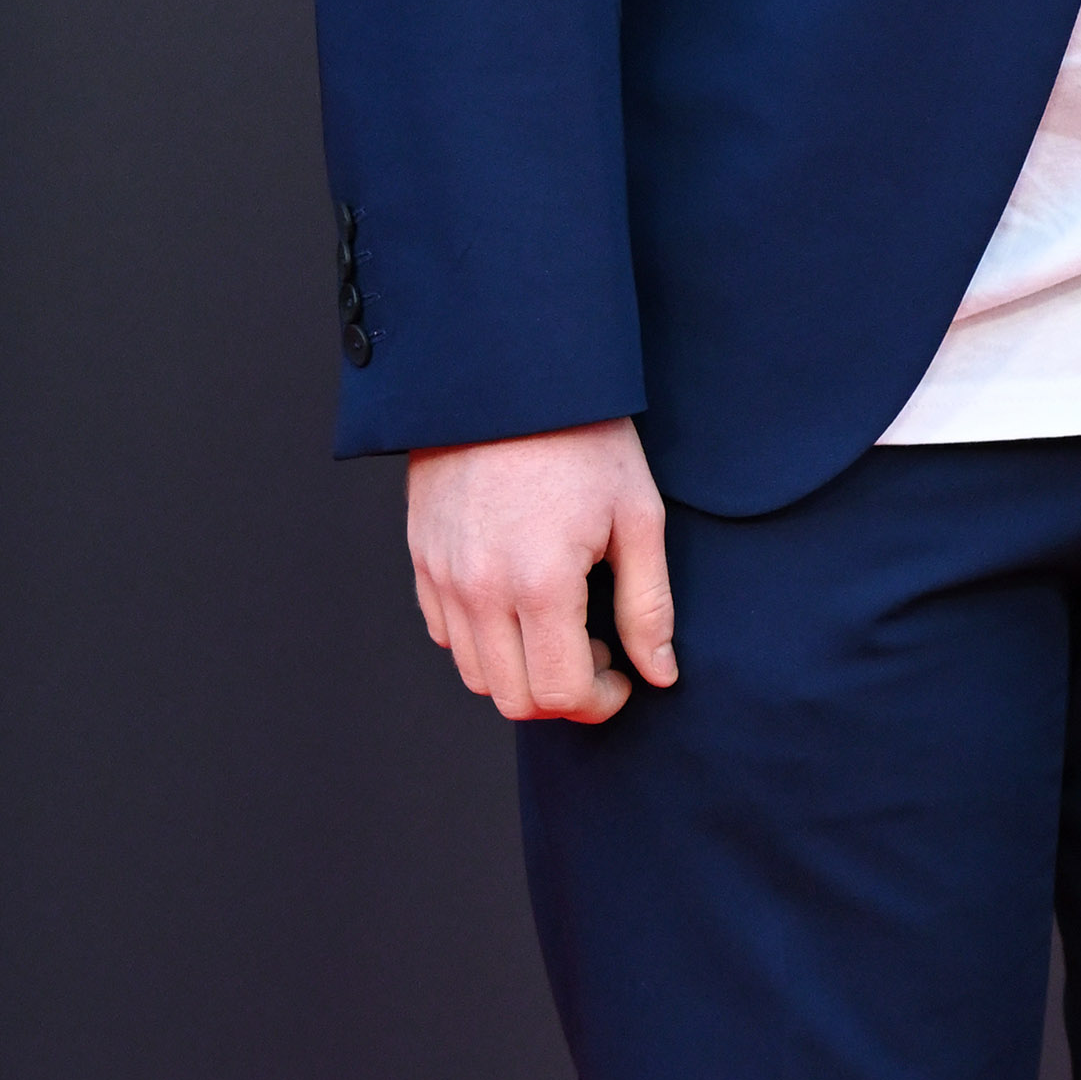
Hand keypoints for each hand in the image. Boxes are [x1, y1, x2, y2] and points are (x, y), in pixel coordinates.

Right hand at [406, 422, 675, 724]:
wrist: (509, 377)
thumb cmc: (585, 440)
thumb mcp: (638, 518)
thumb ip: (648, 606)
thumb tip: (659, 674)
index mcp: (538, 582)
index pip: (559, 694)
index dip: (599, 702)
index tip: (624, 677)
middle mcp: (477, 589)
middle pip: (513, 698)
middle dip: (563, 694)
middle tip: (598, 650)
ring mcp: (440, 575)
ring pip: (474, 674)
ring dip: (522, 670)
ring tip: (561, 622)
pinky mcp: (421, 558)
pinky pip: (445, 633)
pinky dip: (484, 640)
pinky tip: (521, 601)